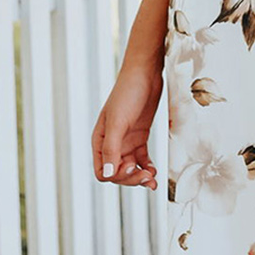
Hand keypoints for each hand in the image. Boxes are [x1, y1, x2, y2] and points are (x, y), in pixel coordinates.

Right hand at [91, 58, 162, 187]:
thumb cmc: (127, 94)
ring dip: (141, 176)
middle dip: (131, 178)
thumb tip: (107, 175)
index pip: (103, 172)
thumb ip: (111, 149)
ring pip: (130, 168)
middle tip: (147, 177)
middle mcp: (111, 143)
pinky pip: (142, 159)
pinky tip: (154, 170)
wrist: (145, 75)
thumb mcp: (118, 122)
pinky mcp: (139, 137)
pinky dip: (148, 167)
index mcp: (100, 141)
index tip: (132, 167)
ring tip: (152, 179)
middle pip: (118, 173)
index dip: (117, 176)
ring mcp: (126, 141)